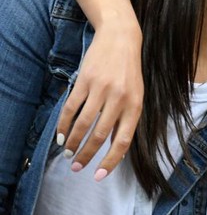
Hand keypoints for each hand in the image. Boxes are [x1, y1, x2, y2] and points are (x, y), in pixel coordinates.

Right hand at [57, 20, 143, 179]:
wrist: (121, 38)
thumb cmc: (129, 71)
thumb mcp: (136, 94)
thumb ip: (126, 118)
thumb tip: (113, 146)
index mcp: (135, 105)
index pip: (122, 140)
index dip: (110, 161)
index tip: (98, 176)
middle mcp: (119, 99)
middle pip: (99, 135)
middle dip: (86, 155)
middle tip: (76, 166)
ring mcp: (101, 89)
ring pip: (83, 124)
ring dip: (73, 142)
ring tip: (68, 152)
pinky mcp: (85, 81)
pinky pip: (71, 108)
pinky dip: (64, 124)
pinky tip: (62, 135)